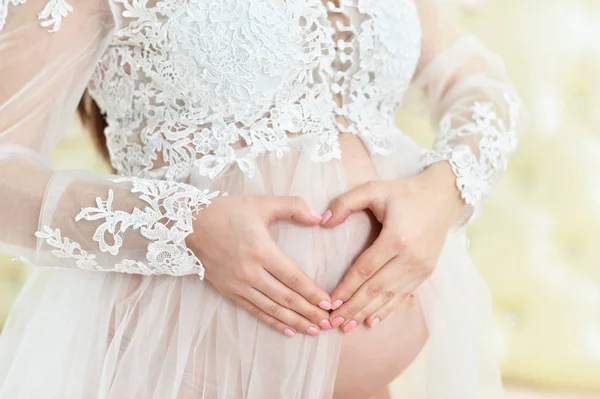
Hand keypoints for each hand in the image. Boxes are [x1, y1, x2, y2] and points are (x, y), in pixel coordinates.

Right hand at [186, 195, 332, 337]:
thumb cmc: (227, 212)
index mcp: (262, 251)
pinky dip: (272, 322)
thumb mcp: (262, 203)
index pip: (293, 277)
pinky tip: (288, 330)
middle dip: (309, 312)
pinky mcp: (229, 291)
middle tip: (328, 323)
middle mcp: (251, 272)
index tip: (329, 303)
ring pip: (272, 308)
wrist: (190, 224)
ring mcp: (239, 284)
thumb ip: (293, 206)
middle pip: (286, 298)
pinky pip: (255, 310)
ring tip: (313, 330)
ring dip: (295, 321)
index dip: (312, 292)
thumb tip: (319, 218)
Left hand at [321, 162, 464, 331]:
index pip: (365, 269)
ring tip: (346, 326)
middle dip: (352, 307)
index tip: (329, 302)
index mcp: (396, 238)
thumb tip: (322, 222)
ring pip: (389, 296)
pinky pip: (404, 295)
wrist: (442, 196)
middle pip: (376, 288)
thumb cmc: (404, 192)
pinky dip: (387, 309)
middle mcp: (411, 257)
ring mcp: (421, 267)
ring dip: (366, 312)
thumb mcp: (373, 188)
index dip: (346, 288)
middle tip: (332, 322)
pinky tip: (372, 321)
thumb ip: (345, 203)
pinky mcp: (427, 272)